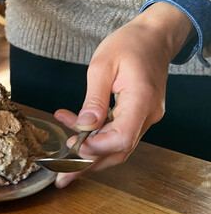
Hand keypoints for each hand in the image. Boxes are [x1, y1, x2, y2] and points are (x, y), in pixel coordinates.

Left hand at [53, 2, 195, 187]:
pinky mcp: (137, 117)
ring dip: (87, 155)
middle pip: (119, 151)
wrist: (154, 36)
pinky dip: (93, 137)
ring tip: (61, 160)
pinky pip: (115, 134)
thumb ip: (93, 98)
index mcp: (141, 101)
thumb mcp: (103, 65)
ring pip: (116, 147)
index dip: (96, 148)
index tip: (74, 146)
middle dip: (87, 165)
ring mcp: (144, 118)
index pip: (121, 138)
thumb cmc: (129, 44)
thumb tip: (85, 126)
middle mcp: (147, 115)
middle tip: (61, 177)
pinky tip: (71, 127)